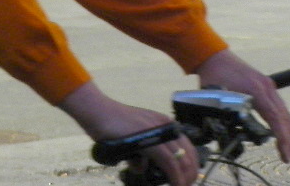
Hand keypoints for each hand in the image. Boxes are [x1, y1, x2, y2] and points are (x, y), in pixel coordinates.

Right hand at [59, 83, 197, 185]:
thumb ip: (140, 152)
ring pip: (181, 159)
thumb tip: (142, 167)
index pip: (187, 146)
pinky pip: (169, 161)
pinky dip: (175, 177)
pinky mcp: (149, 139)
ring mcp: (158, 131)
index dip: (191, 165)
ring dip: (184, 178)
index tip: (188, 179)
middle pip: (188, 154)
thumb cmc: (112, 125)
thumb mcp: (133, 138)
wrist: (98, 111)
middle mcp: (165, 125)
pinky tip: (176, 185)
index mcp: (164, 123)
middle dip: (191, 174)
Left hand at [195, 49, 289, 162]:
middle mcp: (265, 87)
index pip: (273, 116)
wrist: (213, 56)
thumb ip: (223, 115)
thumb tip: (225, 135)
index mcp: (256, 90)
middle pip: (281, 115)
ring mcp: (266, 85)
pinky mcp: (264, 85)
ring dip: (288, 129)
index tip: (285, 150)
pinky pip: (278, 105)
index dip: (281, 135)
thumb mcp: (216, 96)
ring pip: (282, 110)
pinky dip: (285, 118)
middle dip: (286, 137)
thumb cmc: (214, 75)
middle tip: (289, 157)